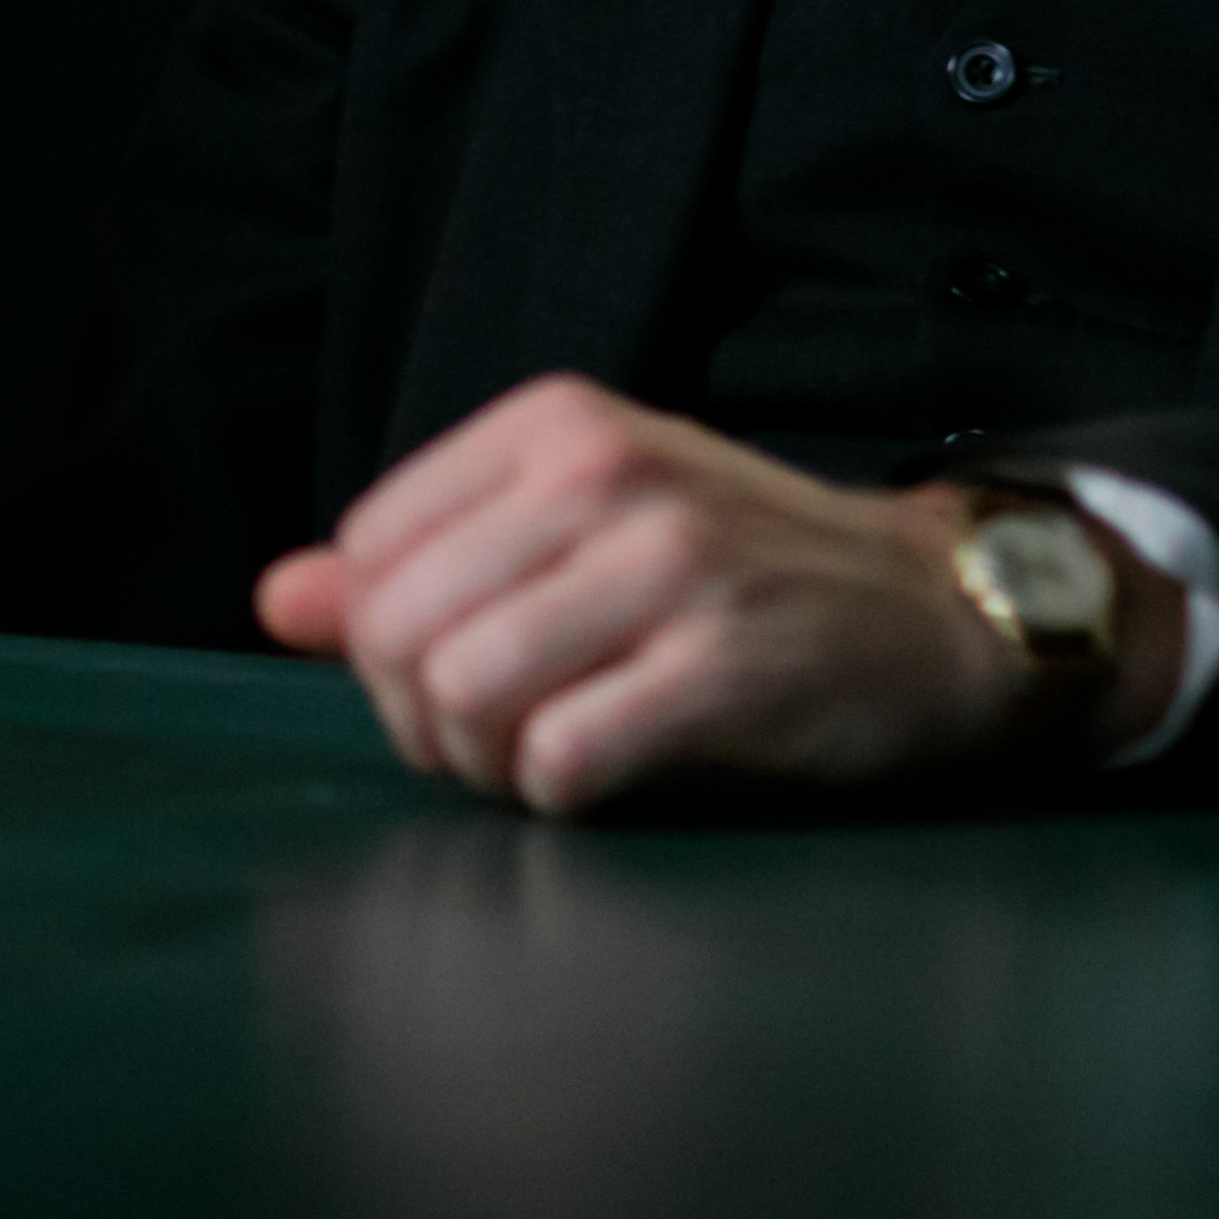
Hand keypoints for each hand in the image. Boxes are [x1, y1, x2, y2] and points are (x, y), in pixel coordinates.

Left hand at [256, 375, 1180, 813]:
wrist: (937, 614)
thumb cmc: (740, 575)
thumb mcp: (580, 529)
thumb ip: (426, 562)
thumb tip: (281, 601)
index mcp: (553, 424)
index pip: (371, 548)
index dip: (382, 641)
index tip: (449, 675)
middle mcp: (604, 472)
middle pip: (399, 628)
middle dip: (419, 718)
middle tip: (487, 743)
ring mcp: (671, 563)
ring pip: (463, 691)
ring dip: (481, 764)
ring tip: (537, 762)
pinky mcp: (727, 663)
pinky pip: (562, 755)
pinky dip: (556, 793)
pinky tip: (600, 779)